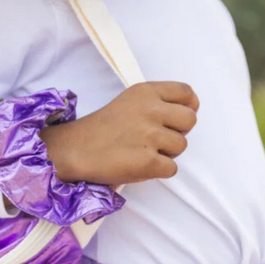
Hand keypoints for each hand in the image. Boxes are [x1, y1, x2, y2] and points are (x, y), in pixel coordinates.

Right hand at [39, 81, 198, 186]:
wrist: (74, 150)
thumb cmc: (99, 128)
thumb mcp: (127, 102)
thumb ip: (154, 103)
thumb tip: (186, 115)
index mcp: (145, 92)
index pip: (186, 93)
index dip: (189, 106)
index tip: (178, 118)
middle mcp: (150, 110)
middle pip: (190, 120)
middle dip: (178, 132)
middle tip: (157, 139)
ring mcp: (150, 136)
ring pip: (182, 146)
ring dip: (167, 153)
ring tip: (142, 151)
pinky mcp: (148, 162)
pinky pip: (172, 169)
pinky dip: (158, 171)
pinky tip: (139, 165)